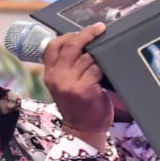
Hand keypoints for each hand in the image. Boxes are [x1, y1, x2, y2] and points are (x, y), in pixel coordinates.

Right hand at [44, 24, 110, 149]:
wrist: (83, 132)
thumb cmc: (78, 107)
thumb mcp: (65, 85)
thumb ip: (68, 66)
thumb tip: (84, 42)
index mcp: (49, 74)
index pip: (53, 46)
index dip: (67, 35)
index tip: (81, 31)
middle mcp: (57, 77)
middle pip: (70, 45)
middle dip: (86, 34)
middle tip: (99, 29)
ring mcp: (70, 83)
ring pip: (87, 56)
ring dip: (99, 52)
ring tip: (107, 51)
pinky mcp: (84, 88)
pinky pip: (96, 68)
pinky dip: (104, 66)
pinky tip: (109, 66)